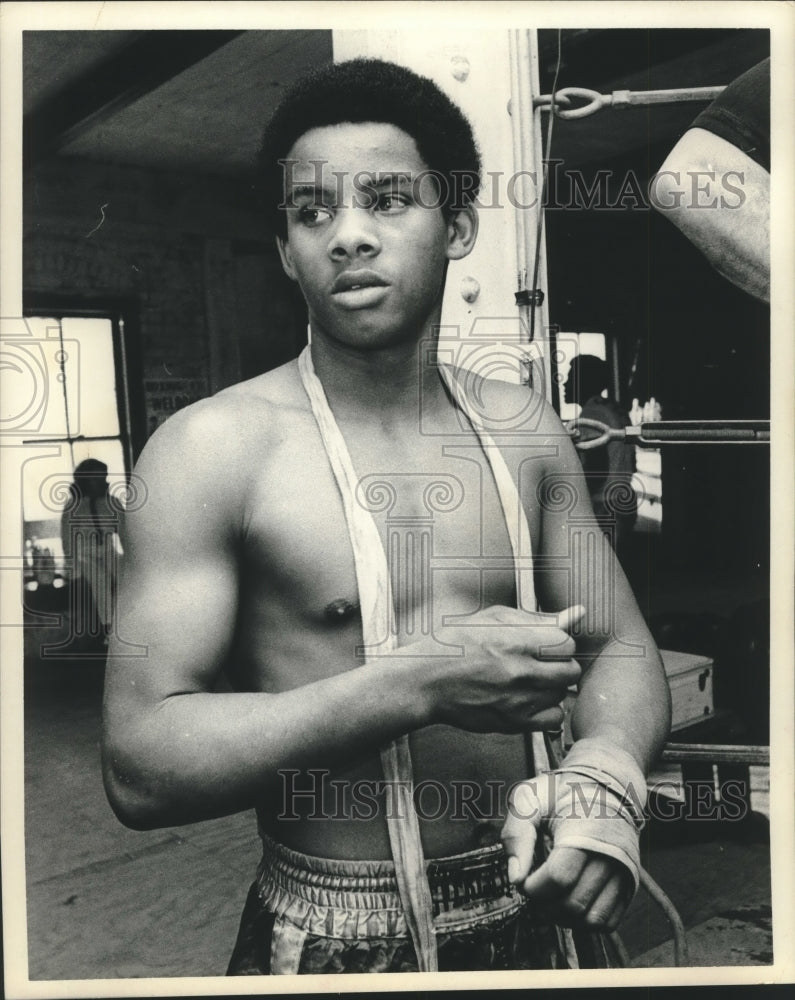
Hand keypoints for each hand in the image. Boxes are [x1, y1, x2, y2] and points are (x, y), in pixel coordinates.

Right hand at [417, 604, 583, 733]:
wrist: (426, 680)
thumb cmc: (454, 645)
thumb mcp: (494, 618)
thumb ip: (537, 618)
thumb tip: (575, 613)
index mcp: (518, 641)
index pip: (567, 643)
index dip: (558, 642)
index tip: (545, 643)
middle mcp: (522, 672)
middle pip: (571, 670)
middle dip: (559, 663)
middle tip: (539, 661)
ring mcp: (519, 700)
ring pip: (562, 694)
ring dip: (551, 686)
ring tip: (528, 679)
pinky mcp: (514, 722)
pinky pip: (554, 718)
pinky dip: (547, 709)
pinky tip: (530, 699)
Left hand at [501, 777, 634, 931]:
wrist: (605, 786)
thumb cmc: (563, 792)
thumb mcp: (530, 798)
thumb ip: (517, 834)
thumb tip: (516, 876)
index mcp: (585, 830)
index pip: (559, 876)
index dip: (533, 886)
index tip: (524, 878)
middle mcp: (611, 854)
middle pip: (574, 903)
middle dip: (544, 903)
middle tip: (535, 887)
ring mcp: (624, 873)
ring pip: (591, 920)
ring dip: (564, 917)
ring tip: (551, 895)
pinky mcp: (629, 886)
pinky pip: (607, 922)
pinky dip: (584, 921)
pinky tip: (570, 900)